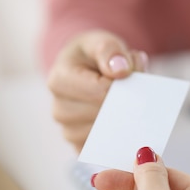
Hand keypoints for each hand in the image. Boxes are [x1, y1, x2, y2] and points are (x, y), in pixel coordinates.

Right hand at [47, 30, 147, 151]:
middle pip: (106, 115)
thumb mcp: (100, 41)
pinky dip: (121, 136)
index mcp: (59, 81)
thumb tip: (121, 70)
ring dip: (125, 118)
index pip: (102, 92)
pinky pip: (107, 148)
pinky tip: (123, 119)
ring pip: (110, 133)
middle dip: (126, 101)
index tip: (128, 73)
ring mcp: (69, 132)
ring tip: (122, 98)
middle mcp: (60, 110)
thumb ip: (110, 50)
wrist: (83, 70)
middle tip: (130, 85)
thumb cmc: (93, 55)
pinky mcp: (81, 146)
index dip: (122, 85)